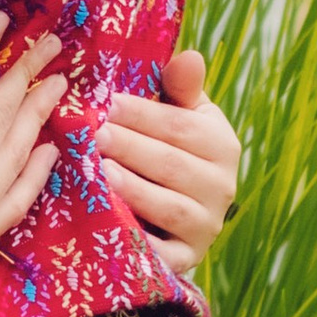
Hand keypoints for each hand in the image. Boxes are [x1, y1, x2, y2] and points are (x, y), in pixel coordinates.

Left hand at [97, 47, 239, 275]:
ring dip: (133, 189)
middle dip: (130, 148)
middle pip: (172, 165)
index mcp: (222, 145)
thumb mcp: (182, 117)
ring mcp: (207, 226)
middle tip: (94, 134)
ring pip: (169, 206)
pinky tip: (109, 222)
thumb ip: (181, 89)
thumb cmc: (171, 150)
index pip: (181, 127)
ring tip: (99, 171)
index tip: (109, 103)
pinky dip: (138, 239)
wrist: (179, 216)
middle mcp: (222, 187)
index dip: (144, 114)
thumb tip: (190, 57)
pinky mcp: (188, 259)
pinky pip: (163, 252)